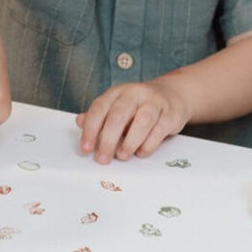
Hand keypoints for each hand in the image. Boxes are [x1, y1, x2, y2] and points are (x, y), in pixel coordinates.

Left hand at [76, 79, 190, 163]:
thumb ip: (99, 116)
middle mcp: (134, 93)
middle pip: (119, 115)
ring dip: (130, 142)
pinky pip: (159, 129)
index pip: (99, 108)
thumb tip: (79, 122)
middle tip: (102, 158)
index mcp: (117, 92)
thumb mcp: (117, 107)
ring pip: (142, 121)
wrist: (172, 94)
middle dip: (108, 139)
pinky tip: (141, 153)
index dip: (90, 129)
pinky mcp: (171, 113)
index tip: (85, 149)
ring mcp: (154, 102)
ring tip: (122, 156)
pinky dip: (148, 144)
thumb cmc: (138, 106)